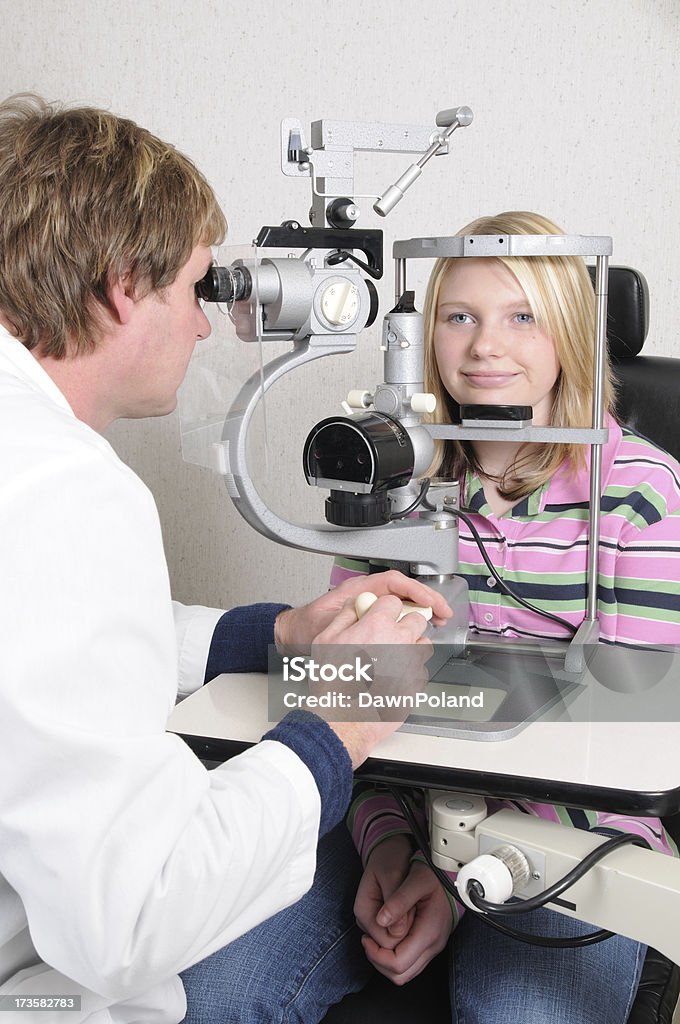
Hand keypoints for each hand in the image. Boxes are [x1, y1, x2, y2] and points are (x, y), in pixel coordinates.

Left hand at [274, 570, 451, 653]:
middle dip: (426, 601)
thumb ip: (344, 619)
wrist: (294, 634)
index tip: (431, 603)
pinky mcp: (369, 618)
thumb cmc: (306, 627)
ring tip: (437, 623)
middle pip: (403, 591)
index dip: (417, 590)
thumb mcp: (325, 622)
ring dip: (421, 611)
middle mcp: (366, 595)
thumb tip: (365, 619)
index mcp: (358, 590)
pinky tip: (419, 633)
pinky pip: (395, 616)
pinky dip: (409, 622)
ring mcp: (369, 606)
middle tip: (443, 614)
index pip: (394, 582)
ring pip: (402, 603)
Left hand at [356, 839, 452, 984]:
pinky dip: (394, 955)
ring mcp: (434, 947)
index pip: (398, 963)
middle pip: (400, 974)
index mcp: (429, 932)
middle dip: (378, 960)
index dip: (376, 955)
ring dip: (385, 960)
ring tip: (375, 938)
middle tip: (367, 939)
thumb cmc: (434, 874)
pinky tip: (387, 936)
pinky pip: (410, 963)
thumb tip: (381, 920)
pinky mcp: (431, 944)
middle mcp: (434, 945)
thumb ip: (399, 900)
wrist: (451, 872)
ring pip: (405, 973)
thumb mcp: (416, 879)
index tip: (366, 937)